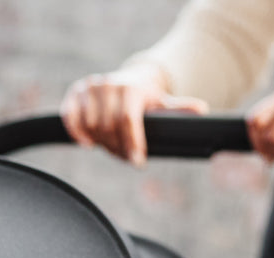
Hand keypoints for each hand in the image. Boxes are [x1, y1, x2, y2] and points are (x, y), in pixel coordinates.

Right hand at [60, 66, 207, 165]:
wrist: (127, 80)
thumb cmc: (146, 98)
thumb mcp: (163, 104)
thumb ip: (179, 109)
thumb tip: (203, 111)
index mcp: (130, 89)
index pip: (127, 121)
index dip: (132, 144)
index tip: (138, 162)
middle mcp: (107, 85)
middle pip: (108, 128)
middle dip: (118, 147)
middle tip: (126, 156)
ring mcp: (89, 88)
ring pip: (91, 126)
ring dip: (100, 142)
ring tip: (111, 145)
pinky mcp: (74, 93)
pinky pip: (70, 118)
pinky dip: (77, 133)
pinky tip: (87, 143)